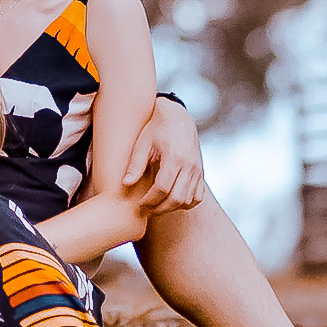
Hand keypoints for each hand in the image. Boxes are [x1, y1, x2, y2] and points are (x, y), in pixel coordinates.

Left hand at [123, 98, 204, 215]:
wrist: (177, 117)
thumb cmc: (156, 129)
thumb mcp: (143, 143)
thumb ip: (136, 164)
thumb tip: (126, 184)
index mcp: (174, 157)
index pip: (162, 188)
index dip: (150, 200)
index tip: (140, 203)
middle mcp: (189, 166)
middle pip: (177, 198)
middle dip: (160, 208)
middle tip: (147, 209)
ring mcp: (198, 170)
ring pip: (188, 201)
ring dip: (172, 208)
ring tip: (157, 207)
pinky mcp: (201, 172)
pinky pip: (198, 197)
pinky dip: (186, 204)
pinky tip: (172, 202)